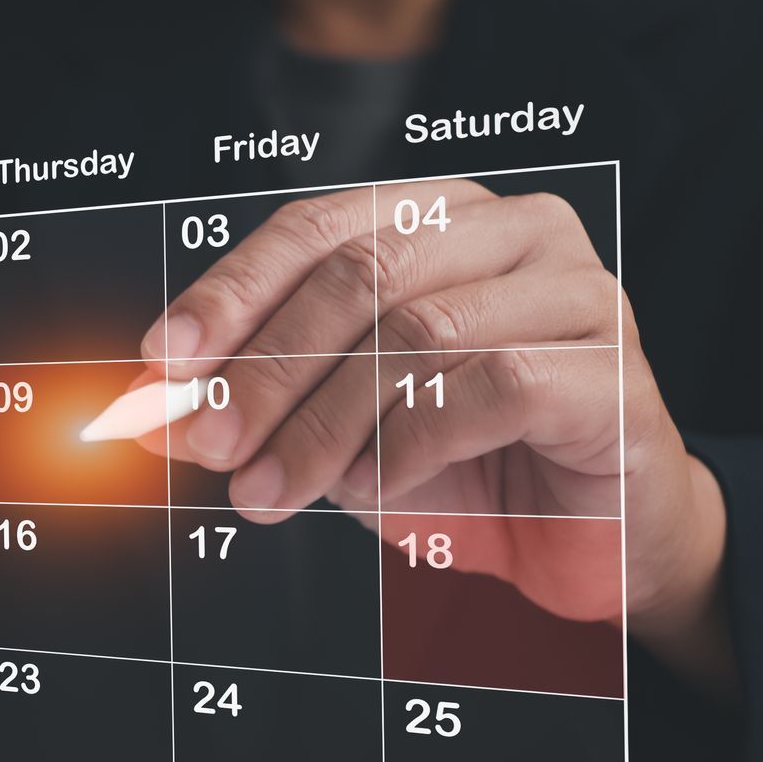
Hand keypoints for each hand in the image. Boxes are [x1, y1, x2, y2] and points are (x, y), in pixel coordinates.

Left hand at [141, 181, 733, 691]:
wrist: (589, 542)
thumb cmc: (465, 467)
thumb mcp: (337, 431)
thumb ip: (257, 405)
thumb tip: (152, 406)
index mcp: (440, 218)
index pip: (316, 228)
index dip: (232, 292)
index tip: (163, 360)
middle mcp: (513, 233)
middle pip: (362, 275)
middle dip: (268, 368)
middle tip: (211, 445)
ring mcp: (575, 292)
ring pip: (419, 331)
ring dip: (325, 422)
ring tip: (274, 490)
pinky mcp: (610, 371)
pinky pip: (492, 386)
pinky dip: (412, 441)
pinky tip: (374, 485)